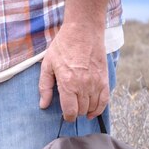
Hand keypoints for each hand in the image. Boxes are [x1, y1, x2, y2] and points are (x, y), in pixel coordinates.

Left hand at [38, 0, 110, 121]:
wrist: (83, 31)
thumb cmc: (63, 46)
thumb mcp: (47, 65)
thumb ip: (44, 87)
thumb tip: (43, 105)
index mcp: (68, 84)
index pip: (70, 111)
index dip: (67, 117)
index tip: (65, 116)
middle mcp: (84, 86)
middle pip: (81, 110)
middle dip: (75, 112)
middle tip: (71, 108)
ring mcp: (96, 83)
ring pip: (93, 107)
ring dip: (86, 110)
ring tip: (80, 107)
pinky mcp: (104, 79)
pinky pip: (105, 100)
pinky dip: (99, 108)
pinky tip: (93, 111)